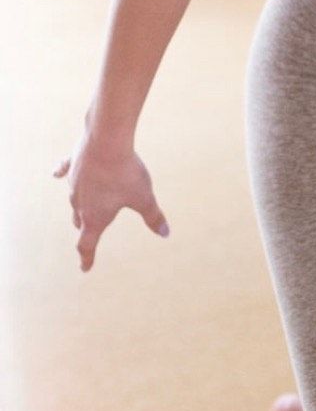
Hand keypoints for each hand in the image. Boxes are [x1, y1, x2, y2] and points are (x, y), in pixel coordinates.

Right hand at [54, 134, 169, 271]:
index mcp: (94, 217)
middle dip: (85, 228)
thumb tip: (165, 233)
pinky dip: (61, 172)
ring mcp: (73, 183)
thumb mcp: (143, 197)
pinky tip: (56, 173)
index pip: (87, 244)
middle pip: (79, 221)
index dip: (87, 258)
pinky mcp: (72, 163)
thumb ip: (153, 216)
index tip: (85, 268)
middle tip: (88, 232)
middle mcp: (79, 203)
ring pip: (74, 198)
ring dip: (79, 203)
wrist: (106, 142)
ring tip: (83, 204)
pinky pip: (64, 170)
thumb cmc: (126, 173)